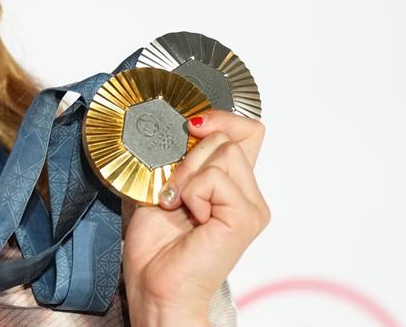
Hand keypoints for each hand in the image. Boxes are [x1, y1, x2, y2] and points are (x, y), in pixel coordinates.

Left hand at [122, 110, 268, 325]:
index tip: (190, 127)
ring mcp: (250, 206)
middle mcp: (248, 195)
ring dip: (188, 174)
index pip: (247, 131)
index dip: (220, 119)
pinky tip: (190, 217)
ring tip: (179, 204)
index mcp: (232, 185)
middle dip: (190, 154)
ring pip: (223, 151)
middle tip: (172, 188)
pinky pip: (214, 177)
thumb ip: (182, 156)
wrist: (155, 285)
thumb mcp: (165, 184)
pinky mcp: (245, 217)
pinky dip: (191, 192)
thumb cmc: (157, 246)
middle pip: (230, 136)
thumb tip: (186, 125)